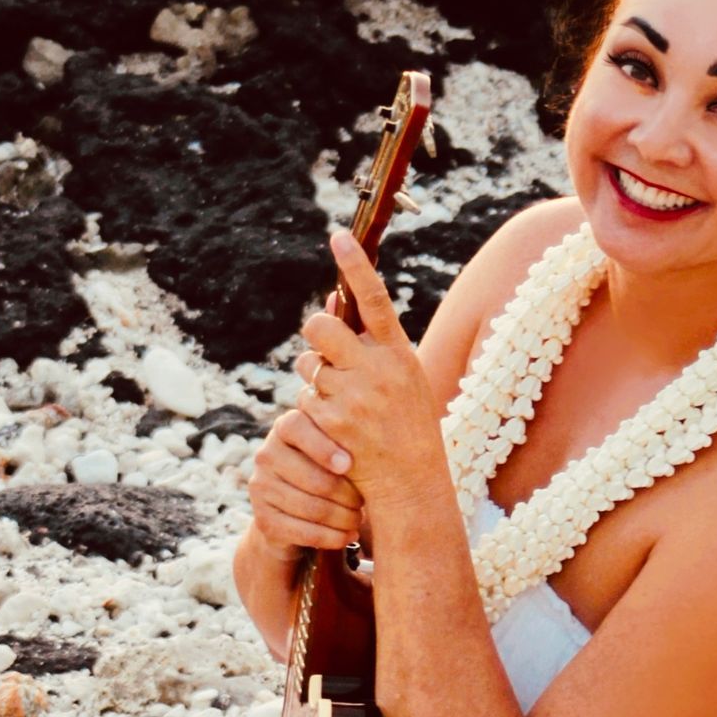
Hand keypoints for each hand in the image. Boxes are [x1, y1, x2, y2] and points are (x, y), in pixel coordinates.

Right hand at [247, 370, 363, 560]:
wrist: (292, 512)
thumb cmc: (328, 470)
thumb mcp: (335, 449)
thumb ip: (349, 438)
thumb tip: (387, 437)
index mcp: (285, 427)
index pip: (297, 427)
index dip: (323, 447)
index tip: (348, 465)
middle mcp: (266, 454)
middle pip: (312, 477)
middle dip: (346, 495)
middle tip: (365, 503)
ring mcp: (261, 487)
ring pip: (310, 507)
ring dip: (343, 519)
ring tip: (359, 521)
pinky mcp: (263, 519)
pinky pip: (302, 532)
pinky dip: (330, 537)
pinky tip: (347, 536)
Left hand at [291, 231, 447, 509]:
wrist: (411, 479)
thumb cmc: (407, 422)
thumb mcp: (400, 375)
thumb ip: (368, 341)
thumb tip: (330, 299)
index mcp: (399, 352)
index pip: (373, 299)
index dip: (355, 266)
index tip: (338, 237)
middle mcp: (375, 369)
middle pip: (321, 328)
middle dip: (316, 333)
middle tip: (325, 347)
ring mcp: (351, 396)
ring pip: (309, 366)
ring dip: (316, 378)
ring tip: (344, 401)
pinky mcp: (330, 421)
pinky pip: (306, 399)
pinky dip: (315, 408)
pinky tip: (338, 426)